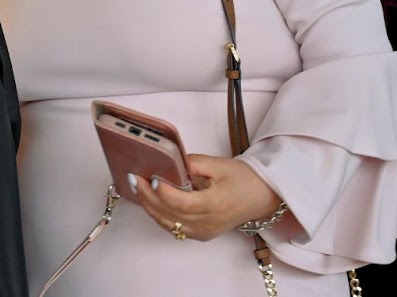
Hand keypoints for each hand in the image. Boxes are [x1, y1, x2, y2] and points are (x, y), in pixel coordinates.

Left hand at [128, 153, 284, 241]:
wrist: (262, 196)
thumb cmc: (243, 179)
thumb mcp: (219, 164)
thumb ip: (192, 163)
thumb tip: (169, 162)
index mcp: (216, 204)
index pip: (183, 203)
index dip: (164, 193)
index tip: (152, 178)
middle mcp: (209, 222)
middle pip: (172, 214)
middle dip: (149, 196)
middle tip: (135, 179)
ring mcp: (204, 231)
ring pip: (169, 223)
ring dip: (150, 206)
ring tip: (137, 188)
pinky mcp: (201, 234)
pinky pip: (175, 228)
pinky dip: (159, 215)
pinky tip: (149, 201)